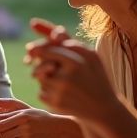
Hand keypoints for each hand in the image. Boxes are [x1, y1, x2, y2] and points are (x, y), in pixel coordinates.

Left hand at [26, 17, 136, 137]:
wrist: (105, 110)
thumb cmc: (97, 78)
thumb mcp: (90, 56)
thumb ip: (69, 40)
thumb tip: (44, 26)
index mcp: (77, 61)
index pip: (48, 50)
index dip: (38, 48)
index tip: (31, 49)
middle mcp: (67, 76)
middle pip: (41, 64)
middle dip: (38, 63)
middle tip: (33, 61)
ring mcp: (60, 92)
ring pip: (40, 78)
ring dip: (44, 77)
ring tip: (61, 81)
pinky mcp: (56, 104)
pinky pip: (41, 92)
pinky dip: (47, 92)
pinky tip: (62, 95)